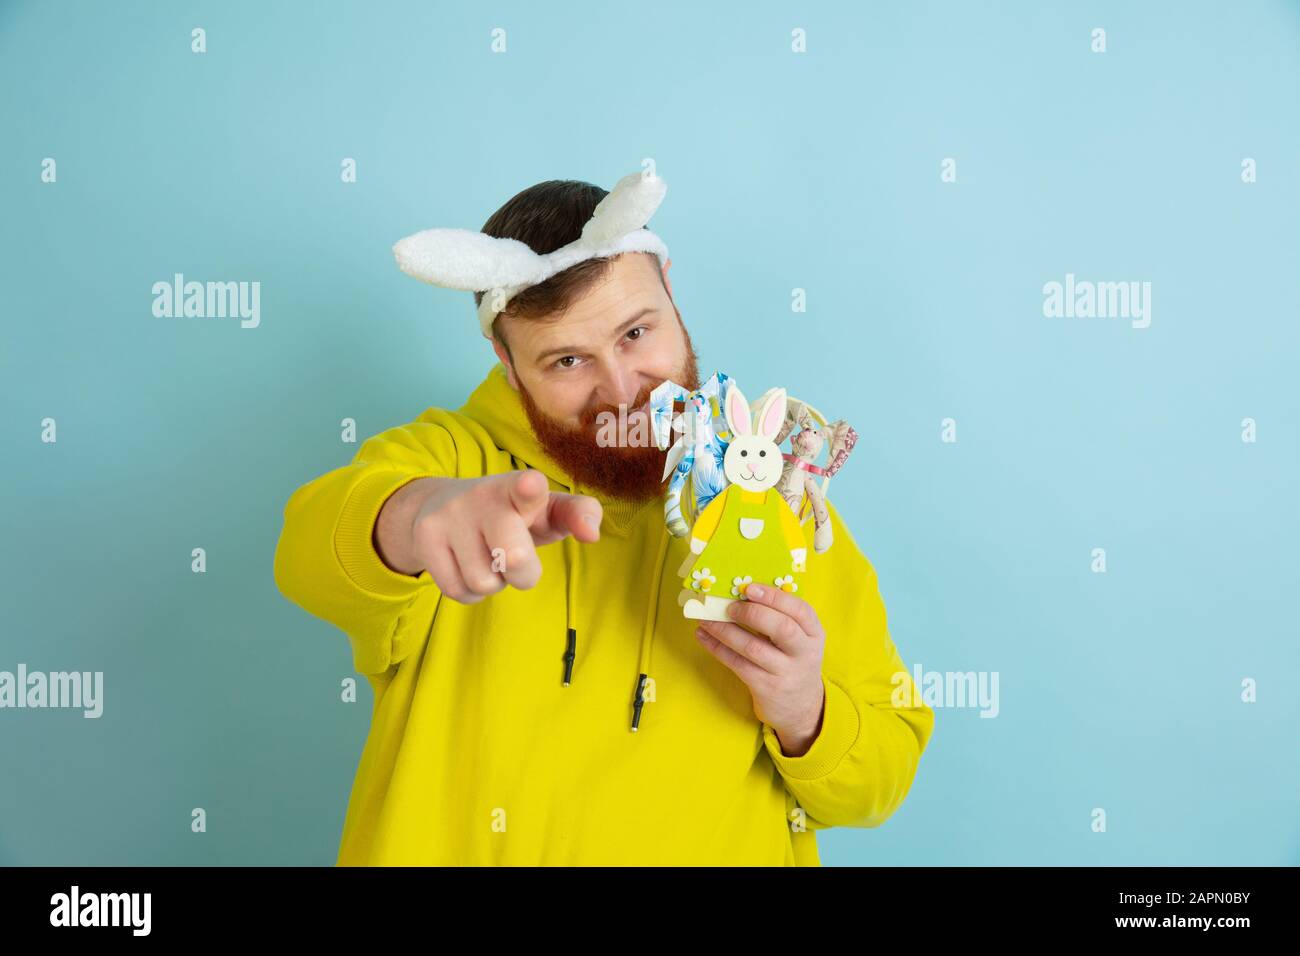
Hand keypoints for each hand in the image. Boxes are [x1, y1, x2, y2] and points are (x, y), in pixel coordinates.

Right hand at [400, 469, 601, 603]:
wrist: (440, 506)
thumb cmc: (511, 514)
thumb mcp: (546, 510)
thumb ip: (579, 515)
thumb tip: (592, 535)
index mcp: (520, 488)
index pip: (527, 489)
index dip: (531, 490)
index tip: (531, 485)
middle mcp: (482, 496)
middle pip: (514, 558)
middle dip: (524, 573)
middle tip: (518, 559)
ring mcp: (450, 515)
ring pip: (484, 583)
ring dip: (494, 582)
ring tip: (487, 558)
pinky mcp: (426, 537)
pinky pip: (458, 590)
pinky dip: (469, 591)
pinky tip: (466, 566)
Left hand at [693, 584, 825, 755]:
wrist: (800, 708)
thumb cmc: (793, 661)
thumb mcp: (799, 640)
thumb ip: (780, 617)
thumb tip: (740, 592)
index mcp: (814, 634)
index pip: (801, 610)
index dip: (774, 597)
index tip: (749, 588)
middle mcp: (804, 653)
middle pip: (781, 628)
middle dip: (752, 613)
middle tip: (729, 607)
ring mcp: (786, 672)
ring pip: (753, 647)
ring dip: (725, 631)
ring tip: (706, 620)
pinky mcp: (766, 688)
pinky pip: (738, 664)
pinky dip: (718, 649)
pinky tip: (704, 637)